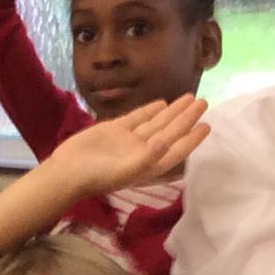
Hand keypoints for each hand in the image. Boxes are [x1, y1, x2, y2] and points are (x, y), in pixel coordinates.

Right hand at [44, 95, 208, 200]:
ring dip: (173, 111)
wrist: (67, 171)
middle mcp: (143, 152)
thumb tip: (165, 143)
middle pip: (171, 132)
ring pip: (157, 123)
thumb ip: (146, 159)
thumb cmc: (96, 177)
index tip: (207, 125)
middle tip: (203, 101)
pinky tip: (162, 103)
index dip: (192, 138)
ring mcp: (129, 140)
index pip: (177, 150)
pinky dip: (150, 110)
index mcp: (150, 165)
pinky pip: (138, 118)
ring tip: (189, 97)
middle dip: (187, 118)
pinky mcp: (115, 130)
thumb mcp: (124, 172)